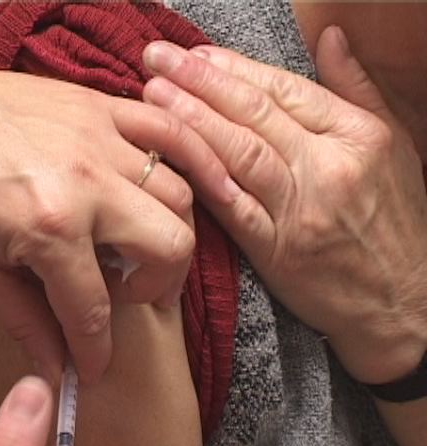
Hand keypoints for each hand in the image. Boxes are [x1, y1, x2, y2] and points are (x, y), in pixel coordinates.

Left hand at [0, 34, 231, 384]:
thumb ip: (23, 320)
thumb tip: (55, 372)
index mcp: (48, 228)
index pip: (93, 308)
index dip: (96, 350)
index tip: (93, 367)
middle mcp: (88, 183)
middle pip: (168, 248)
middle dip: (155, 289)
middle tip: (124, 296)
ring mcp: (100, 139)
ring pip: (178, 195)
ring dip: (168, 234)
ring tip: (139, 249)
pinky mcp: (101, 107)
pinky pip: (168, 131)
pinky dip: (186, 160)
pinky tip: (175, 188)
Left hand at [141, 27, 426, 383]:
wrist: (401, 301)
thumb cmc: (392, 219)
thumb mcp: (394, 143)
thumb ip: (356, 88)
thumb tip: (331, 35)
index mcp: (357, 134)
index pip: (285, 89)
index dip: (234, 69)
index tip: (194, 53)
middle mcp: (329, 166)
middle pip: (254, 115)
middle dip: (200, 83)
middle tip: (157, 60)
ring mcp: (301, 210)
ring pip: (240, 155)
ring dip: (191, 122)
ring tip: (153, 97)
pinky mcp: (276, 250)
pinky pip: (232, 208)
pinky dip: (201, 178)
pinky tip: (170, 156)